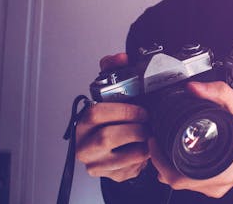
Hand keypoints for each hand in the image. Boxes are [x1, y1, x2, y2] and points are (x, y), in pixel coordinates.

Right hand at [75, 53, 150, 181]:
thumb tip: (121, 57)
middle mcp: (84, 144)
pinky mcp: (111, 176)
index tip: (141, 110)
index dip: (123, 110)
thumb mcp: (112, 93)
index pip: (97, 113)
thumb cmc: (114, 118)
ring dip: (143, 144)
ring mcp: (96, 163)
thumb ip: (114, 70)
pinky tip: (146, 148)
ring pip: (124, 156)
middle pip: (108, 137)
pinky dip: (145, 158)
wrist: (114, 146)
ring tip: (148, 136)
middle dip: (134, 128)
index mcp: (84, 121)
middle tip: (147, 124)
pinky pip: (133, 169)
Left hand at [149, 81, 232, 197]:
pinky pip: (190, 182)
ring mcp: (216, 186)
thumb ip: (216, 91)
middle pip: (175, 181)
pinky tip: (177, 156)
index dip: (160, 161)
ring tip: (163, 147)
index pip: (177, 177)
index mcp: (221, 169)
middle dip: (161, 161)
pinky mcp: (215, 184)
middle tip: (156, 143)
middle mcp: (217, 182)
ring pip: (181, 183)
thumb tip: (193, 88)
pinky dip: (180, 169)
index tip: (154, 143)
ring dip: (169, 166)